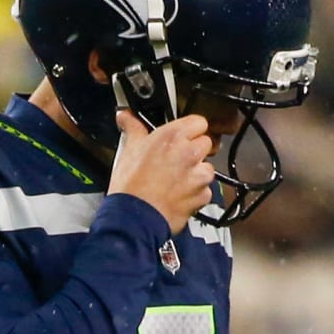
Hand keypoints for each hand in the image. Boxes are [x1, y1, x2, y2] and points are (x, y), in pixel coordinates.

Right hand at [110, 109, 214, 234]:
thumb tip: (126, 116)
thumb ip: (133, 128)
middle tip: (177, 159)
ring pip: (208, 167)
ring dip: (197, 172)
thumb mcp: (129, 149)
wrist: (135, 217)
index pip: (198, 122)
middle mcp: (190, 153)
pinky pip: (206, 190)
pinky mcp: (202, 195)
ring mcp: (199, 175)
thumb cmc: (131, 185)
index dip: (191, 129)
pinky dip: (196, 192)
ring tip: (177, 179)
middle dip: (194, 150)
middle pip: (206, 143)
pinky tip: (179, 194)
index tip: (184, 135)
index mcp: (173, 136)